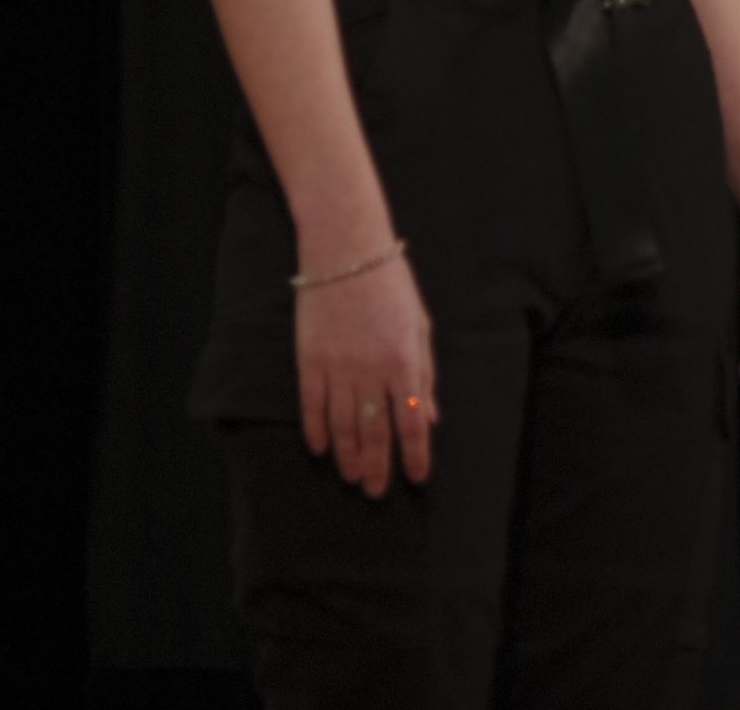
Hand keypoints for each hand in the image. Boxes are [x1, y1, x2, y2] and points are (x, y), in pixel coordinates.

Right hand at [295, 253, 439, 496]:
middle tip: (377, 491)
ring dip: (348, 456)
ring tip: (353, 477)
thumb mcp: (419, 325)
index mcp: (404, 360)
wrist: (345, 248)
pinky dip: (316, 430)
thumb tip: (430, 416)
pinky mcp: (309, 359)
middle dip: (379, 465)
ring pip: (342, 425)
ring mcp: (337, 366)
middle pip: (375, 431)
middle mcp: (371, 370)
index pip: (411, 421)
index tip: (416, 478)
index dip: (415, 454)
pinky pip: (311, 405)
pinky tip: (320, 448)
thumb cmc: (390, 283)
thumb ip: (425, 373)